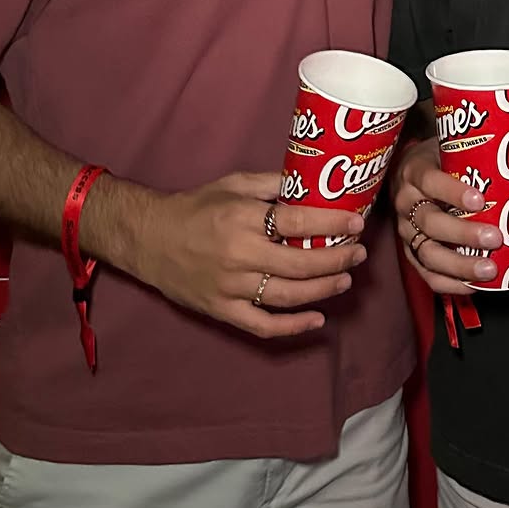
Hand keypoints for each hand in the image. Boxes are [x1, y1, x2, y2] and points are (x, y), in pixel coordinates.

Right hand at [132, 171, 368, 339]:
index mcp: (242, 218)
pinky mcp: (222, 310)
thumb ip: (270, 184)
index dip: (331, 224)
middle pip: (300, 263)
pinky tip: (317, 319)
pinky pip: (263, 325)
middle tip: (358, 253)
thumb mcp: (232, 184)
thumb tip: (309, 181)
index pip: (296, 223)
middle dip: (337, 259)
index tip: (356, 223)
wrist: (149, 239)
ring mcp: (230, 287)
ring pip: (288, 295)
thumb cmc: (194, 208)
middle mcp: (238, 254)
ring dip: (323, 289)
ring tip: (345, 279)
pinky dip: (293, 326)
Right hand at [392, 137, 502, 295]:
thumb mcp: (447, 148)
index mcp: (414, 171)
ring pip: (428, 252)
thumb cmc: (436, 160)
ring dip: (459, 264)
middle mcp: (406, 202)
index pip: (430, 181)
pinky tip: (472, 285)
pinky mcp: (409, 252)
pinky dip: (449, 283)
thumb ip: (472, 155)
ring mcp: (405, 230)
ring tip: (488, 269)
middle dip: (464, 234)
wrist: (406, 172)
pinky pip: (426, 273)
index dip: (453, 192)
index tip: (480, 200)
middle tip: (495, 238)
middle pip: (430, 222)